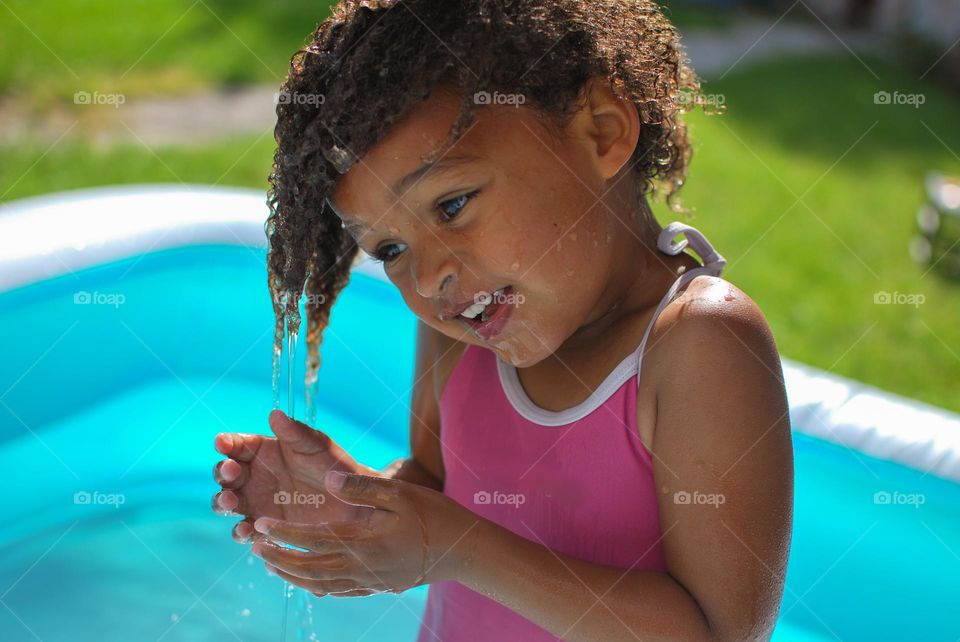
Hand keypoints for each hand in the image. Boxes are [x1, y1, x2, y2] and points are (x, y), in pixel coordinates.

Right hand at [212, 409, 376, 542]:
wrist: (352, 501)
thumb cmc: (334, 466)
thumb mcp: (317, 446)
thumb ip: (296, 433)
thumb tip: (275, 414)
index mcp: (263, 451)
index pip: (237, 445)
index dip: (226, 442)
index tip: (222, 443)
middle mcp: (254, 476)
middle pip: (226, 474)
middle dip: (223, 472)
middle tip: (231, 472)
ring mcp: (256, 502)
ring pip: (227, 502)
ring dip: (222, 502)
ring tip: (230, 501)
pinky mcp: (264, 527)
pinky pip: (245, 531)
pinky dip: (240, 532)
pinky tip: (247, 530)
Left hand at [250, 471, 478, 596]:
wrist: (463, 550)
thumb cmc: (433, 515)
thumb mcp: (400, 493)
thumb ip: (362, 487)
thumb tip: (328, 479)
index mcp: (363, 541)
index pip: (313, 539)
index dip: (285, 533)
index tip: (263, 524)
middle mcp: (361, 567)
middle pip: (310, 568)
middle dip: (280, 557)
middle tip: (255, 546)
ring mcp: (369, 581)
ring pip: (321, 584)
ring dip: (293, 575)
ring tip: (272, 564)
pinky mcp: (378, 586)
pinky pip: (339, 591)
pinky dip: (317, 586)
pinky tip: (309, 580)